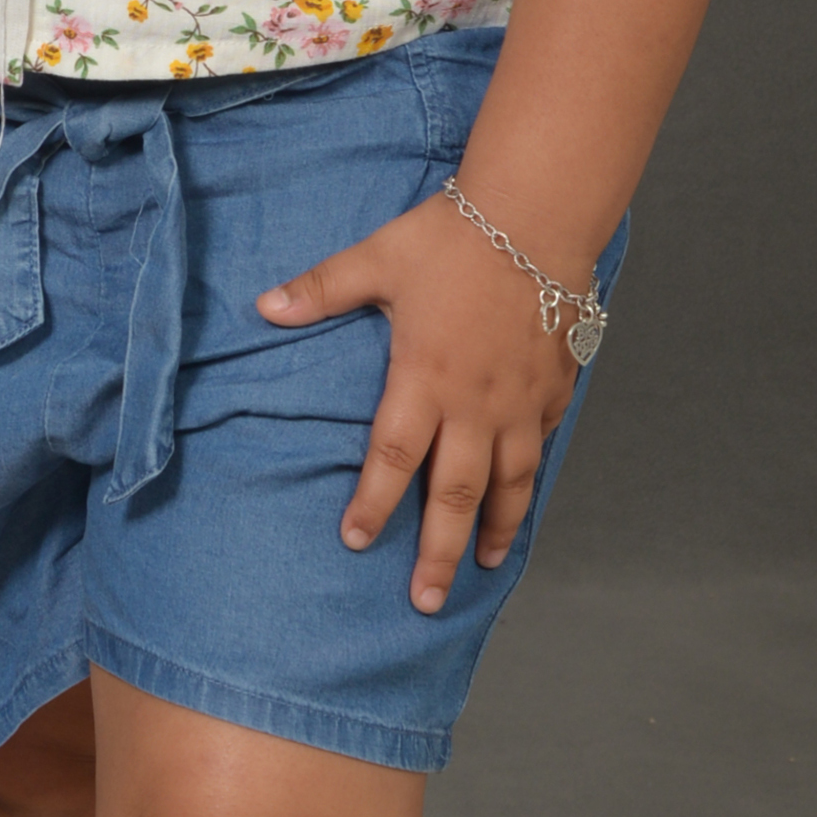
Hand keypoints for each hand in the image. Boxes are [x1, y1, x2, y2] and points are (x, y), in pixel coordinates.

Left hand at [258, 193, 590, 614]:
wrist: (536, 215)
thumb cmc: (452, 236)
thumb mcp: (377, 259)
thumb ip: (321, 289)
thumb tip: (262, 306)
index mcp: (423, 378)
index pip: (392, 458)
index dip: (372, 504)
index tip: (355, 541)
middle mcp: (473, 403)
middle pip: (456, 495)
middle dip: (438, 553)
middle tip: (425, 601)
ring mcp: (520, 401)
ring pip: (511, 483)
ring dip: (497, 529)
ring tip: (487, 566)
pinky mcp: (554, 387)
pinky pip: (542, 444)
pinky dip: (533, 477)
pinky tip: (525, 496)